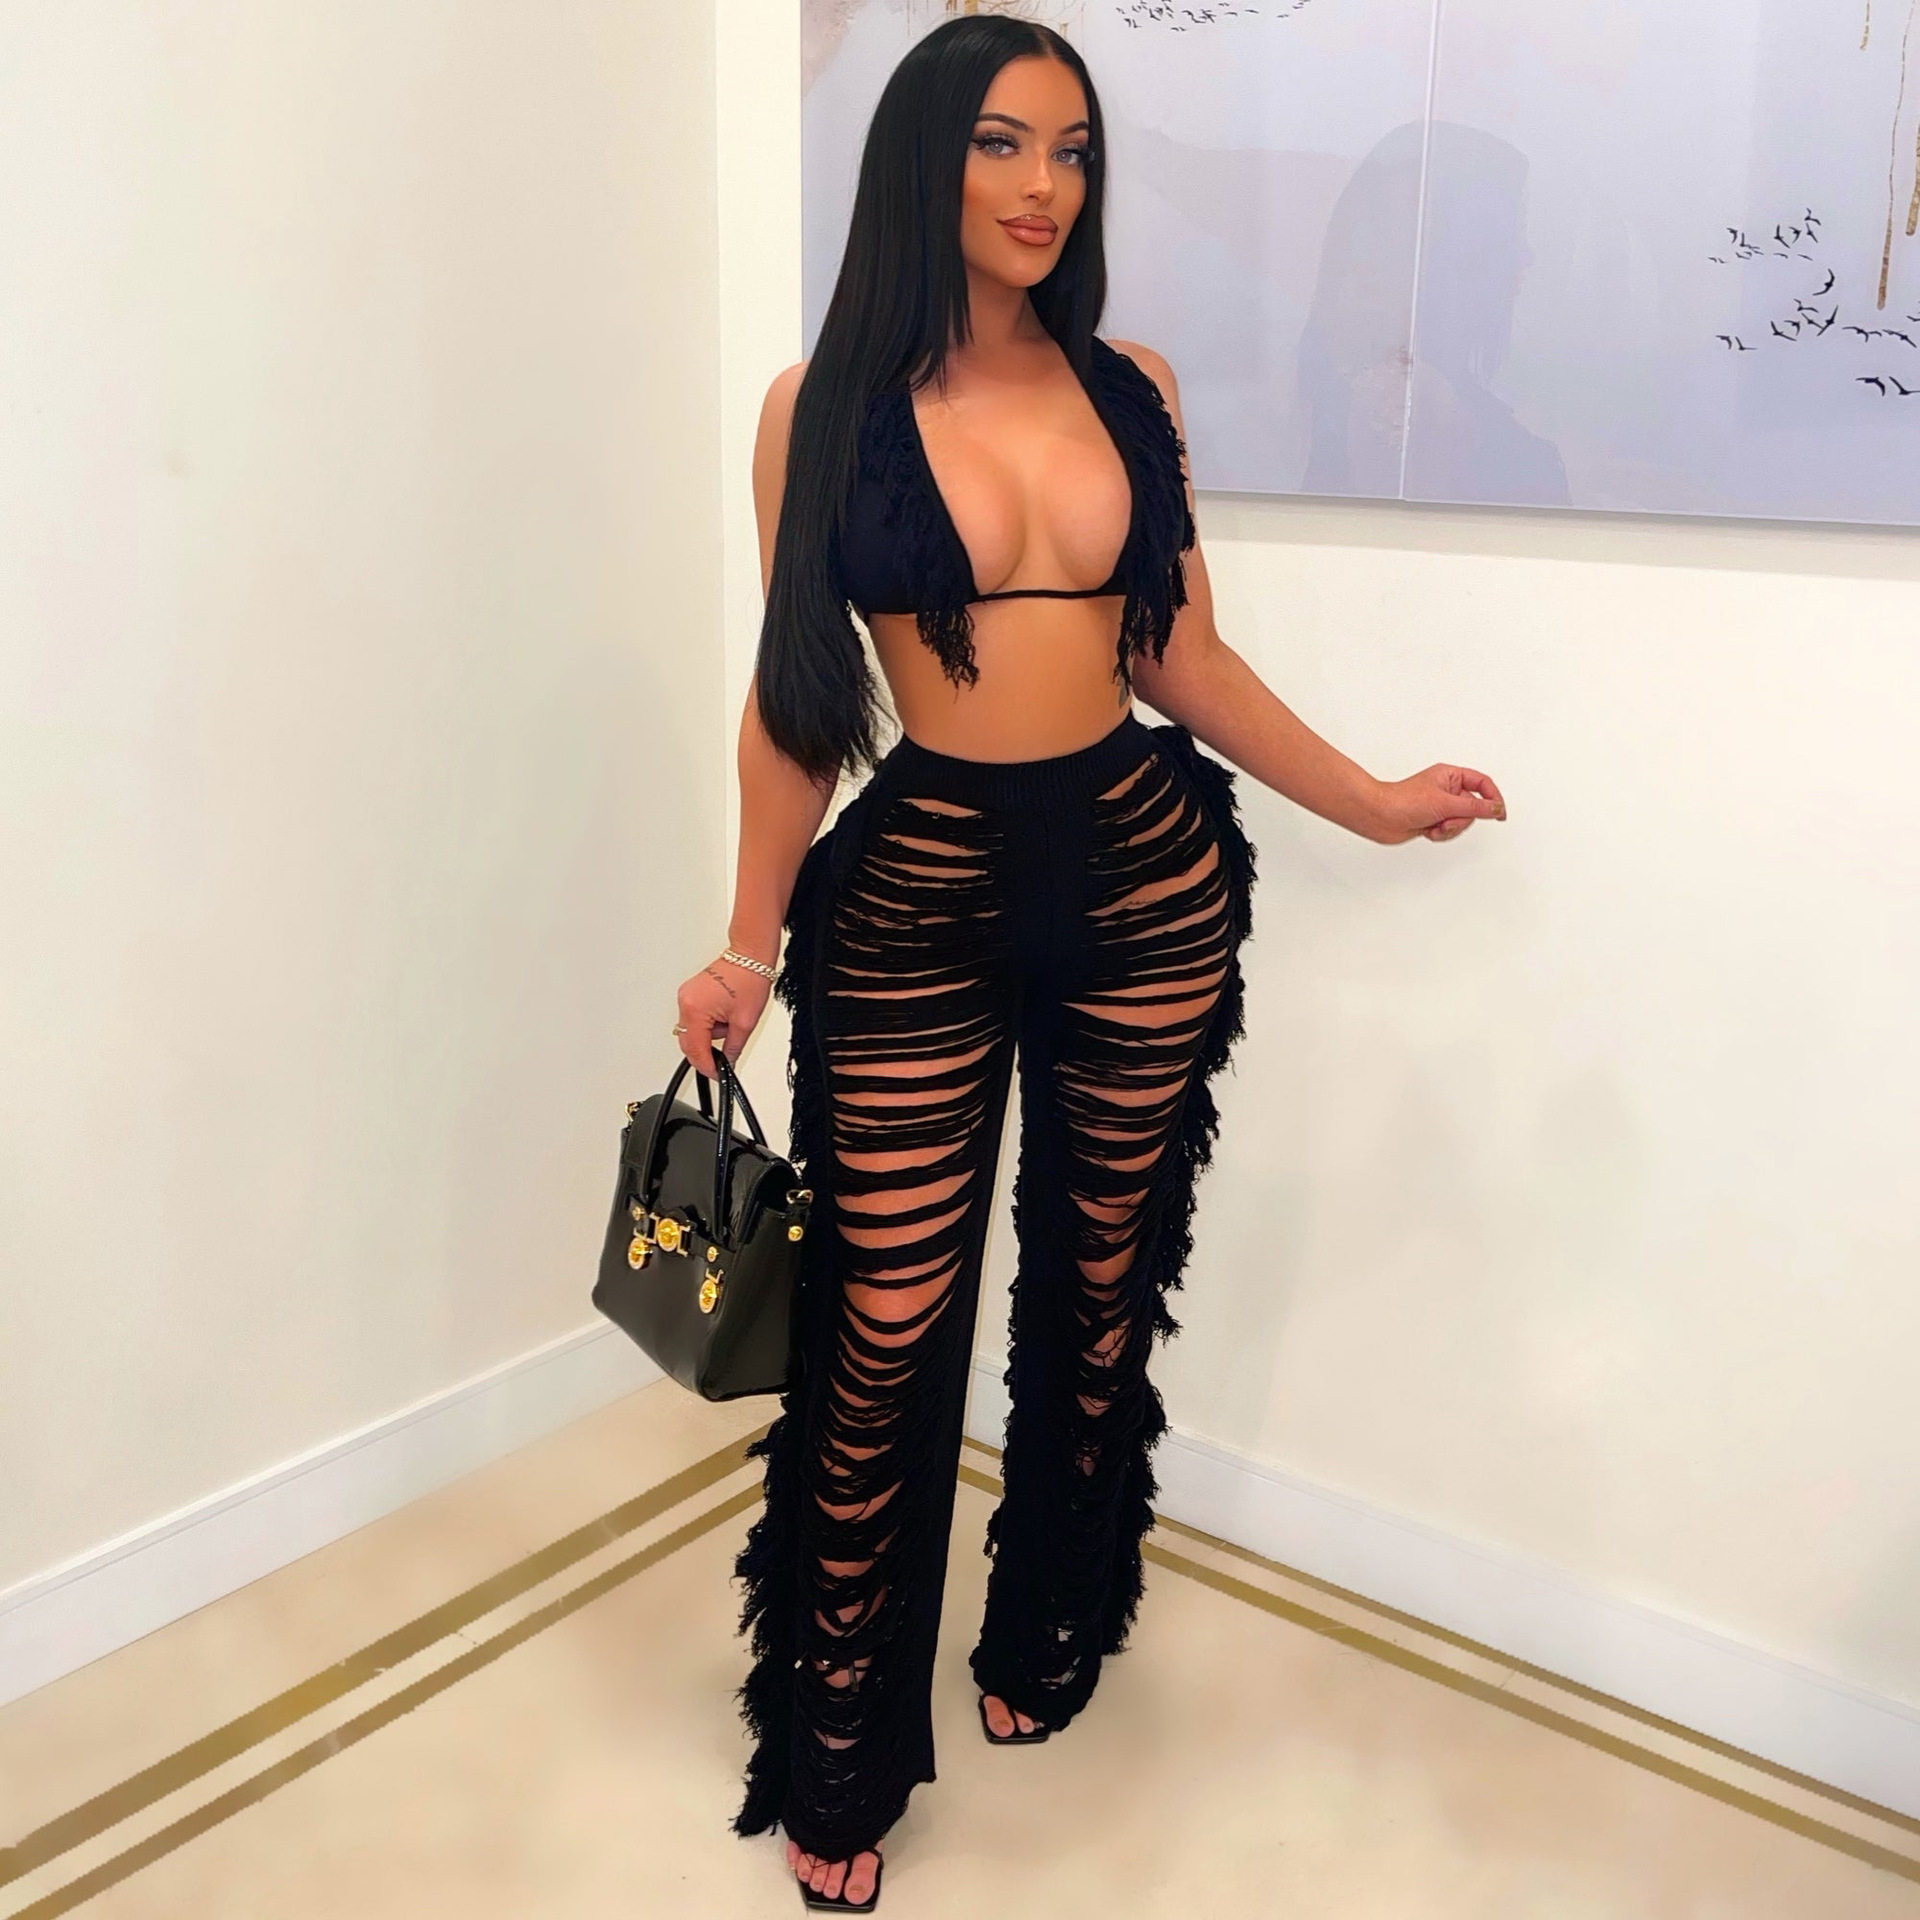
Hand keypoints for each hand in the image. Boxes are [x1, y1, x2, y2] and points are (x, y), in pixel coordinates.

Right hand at [674, 952, 774, 1077]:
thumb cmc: (748, 979)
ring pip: (691, 1031)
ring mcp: (685, 996)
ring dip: (708, 1035)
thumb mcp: (745, 1022)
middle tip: (723, 1058)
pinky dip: (707, 1023)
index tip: (715, 1074)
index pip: (696, 1050)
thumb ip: (733, 1047)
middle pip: (687, 1042)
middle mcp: (685, 1002)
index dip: (707, 1066)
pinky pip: (693, 1018)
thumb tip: (728, 1062)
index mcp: (695, 1010)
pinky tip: (723, 1014)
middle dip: (706, 1052)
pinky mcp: (689, 993)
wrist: (749, 957)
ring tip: (730, 1021)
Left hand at [1363, 764, 1506, 844]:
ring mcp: (1439, 806)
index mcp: (1451, 776)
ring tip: (1434, 826)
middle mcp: (1447, 789)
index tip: (1500, 814)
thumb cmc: (1403, 801)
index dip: (1493, 798)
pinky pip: (1448, 831)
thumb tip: (1496, 808)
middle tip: (1447, 820)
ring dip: (1449, 828)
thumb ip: (1475, 808)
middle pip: (1473, 808)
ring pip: (1461, 822)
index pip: (1482, 784)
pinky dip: (1440, 834)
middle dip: (1461, 819)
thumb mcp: (1445, 803)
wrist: (1379, 817)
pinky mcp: (1432, 820)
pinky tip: (1427, 831)